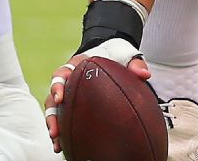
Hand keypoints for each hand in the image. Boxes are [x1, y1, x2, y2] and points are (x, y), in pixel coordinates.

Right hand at [44, 38, 151, 152]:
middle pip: (53, 98)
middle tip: (55, 129)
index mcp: (76, 65)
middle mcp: (69, 80)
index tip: (60, 97)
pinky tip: (66, 144)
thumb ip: (134, 62)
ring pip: (55, 111)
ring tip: (57, 141)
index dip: (57, 86)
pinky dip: (64, 130)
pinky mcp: (74, 103)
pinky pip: (66, 117)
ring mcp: (71, 92)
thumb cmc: (115, 53)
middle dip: (52, 114)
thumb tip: (145, 75)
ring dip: (55, 126)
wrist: (113, 53)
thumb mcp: (126, 53)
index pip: (61, 74)